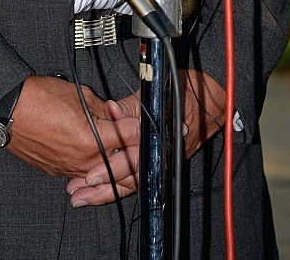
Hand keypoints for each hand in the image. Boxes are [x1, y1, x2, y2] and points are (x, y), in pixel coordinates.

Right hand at [6, 76, 129, 177]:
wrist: (8, 110)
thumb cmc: (38, 98)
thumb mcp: (79, 95)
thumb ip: (103, 109)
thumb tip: (115, 115)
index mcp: (93, 140)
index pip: (130, 137)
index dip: (139, 127)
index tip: (142, 122)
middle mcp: (83, 160)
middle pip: (119, 160)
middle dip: (127, 146)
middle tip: (128, 132)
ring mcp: (69, 169)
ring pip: (100, 169)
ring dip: (107, 156)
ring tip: (106, 140)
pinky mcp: (57, 171)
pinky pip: (80, 170)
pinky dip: (87, 161)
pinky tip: (85, 148)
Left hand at [66, 70, 227, 206]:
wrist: (210, 100)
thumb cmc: (184, 92)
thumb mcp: (153, 95)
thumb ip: (128, 108)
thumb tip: (108, 110)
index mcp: (156, 140)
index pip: (130, 161)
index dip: (109, 170)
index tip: (89, 175)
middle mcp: (159, 156)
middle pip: (128, 180)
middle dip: (102, 188)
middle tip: (79, 192)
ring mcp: (161, 161)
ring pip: (132, 184)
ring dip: (107, 192)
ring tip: (84, 197)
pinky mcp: (160, 163)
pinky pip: (138, 179)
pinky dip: (119, 185)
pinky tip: (101, 191)